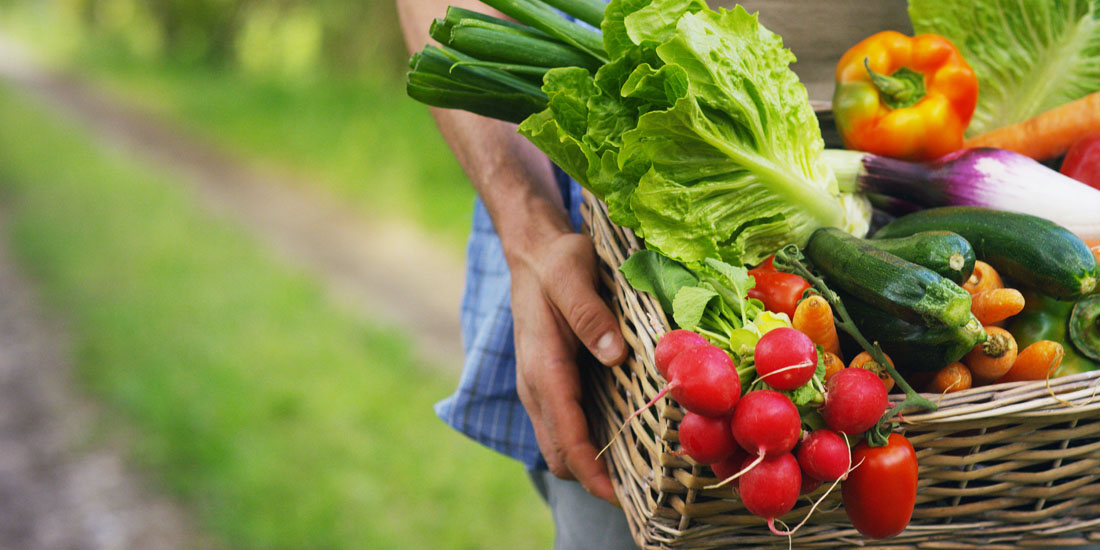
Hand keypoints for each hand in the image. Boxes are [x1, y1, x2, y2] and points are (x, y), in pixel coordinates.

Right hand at [510, 230, 626, 503]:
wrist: (533, 250)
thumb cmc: (557, 260)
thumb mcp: (573, 274)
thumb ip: (589, 313)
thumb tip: (614, 355)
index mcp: (542, 367)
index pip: (565, 436)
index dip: (591, 472)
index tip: (620, 497)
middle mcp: (536, 386)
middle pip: (560, 454)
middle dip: (594, 479)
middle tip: (643, 490)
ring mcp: (540, 388)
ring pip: (560, 445)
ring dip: (591, 465)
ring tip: (638, 474)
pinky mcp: (550, 383)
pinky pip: (565, 426)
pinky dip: (588, 443)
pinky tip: (623, 440)